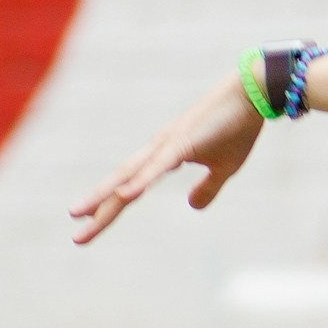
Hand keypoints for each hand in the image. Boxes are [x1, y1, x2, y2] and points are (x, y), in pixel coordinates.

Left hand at [70, 77, 262, 243]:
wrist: (251, 93)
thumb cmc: (237, 128)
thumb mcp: (224, 169)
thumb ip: (207, 188)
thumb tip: (192, 207)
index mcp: (164, 157)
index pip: (131, 186)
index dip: (110, 205)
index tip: (88, 224)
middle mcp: (157, 151)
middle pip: (121, 184)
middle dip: (98, 209)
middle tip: (76, 235)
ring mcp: (167, 145)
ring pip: (129, 175)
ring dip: (104, 196)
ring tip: (79, 214)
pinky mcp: (182, 143)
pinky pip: (157, 167)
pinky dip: (139, 181)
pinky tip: (123, 196)